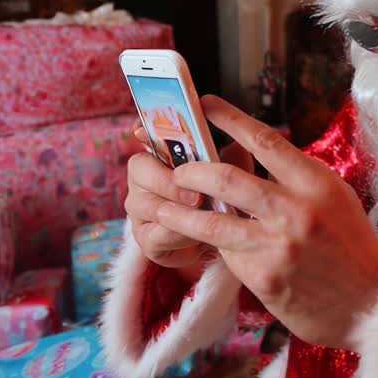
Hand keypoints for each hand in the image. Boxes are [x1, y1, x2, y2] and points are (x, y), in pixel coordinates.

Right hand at [124, 121, 252, 279]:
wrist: (220, 245)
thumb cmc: (221, 202)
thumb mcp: (230, 179)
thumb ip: (231, 162)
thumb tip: (238, 147)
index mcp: (161, 156)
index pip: (146, 136)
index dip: (148, 132)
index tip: (150, 133)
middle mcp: (143, 180)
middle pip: (139, 168)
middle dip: (168, 181)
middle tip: (196, 195)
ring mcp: (140, 210)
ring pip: (145, 204)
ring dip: (177, 212)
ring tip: (203, 217)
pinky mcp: (145, 239)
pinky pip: (155, 235)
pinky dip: (178, 236)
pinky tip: (197, 237)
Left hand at [155, 95, 377, 350]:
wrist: (368, 303)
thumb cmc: (350, 245)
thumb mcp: (334, 197)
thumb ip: (294, 177)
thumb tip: (246, 153)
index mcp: (316, 183)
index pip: (264, 140)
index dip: (229, 119)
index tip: (204, 105)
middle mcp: (295, 211)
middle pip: (226, 178)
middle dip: (192, 170)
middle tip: (177, 170)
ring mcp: (277, 247)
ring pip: (212, 222)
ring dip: (178, 212)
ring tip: (158, 206)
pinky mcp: (262, 278)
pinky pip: (227, 254)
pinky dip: (215, 247)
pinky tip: (204, 244)